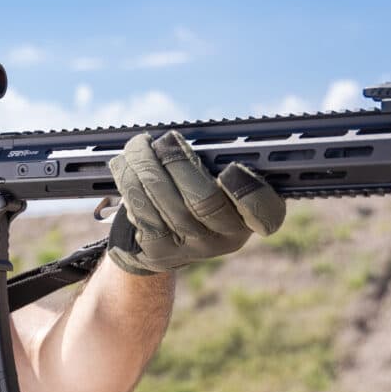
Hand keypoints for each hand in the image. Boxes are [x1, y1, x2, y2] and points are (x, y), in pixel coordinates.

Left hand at [107, 130, 284, 275]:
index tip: (231, 168)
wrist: (164, 237)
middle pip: (205, 202)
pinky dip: (131, 184)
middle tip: (165, 140)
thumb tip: (192, 139)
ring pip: (167, 205)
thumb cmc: (195, 192)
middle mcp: (226, 239)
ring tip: (139, 146)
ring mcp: (192, 249)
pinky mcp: (159, 253)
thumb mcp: (214, 178)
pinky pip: (143, 214)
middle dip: (179, 164)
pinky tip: (125, 165)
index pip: (265, 212)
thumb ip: (215, 161)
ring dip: (147, 168)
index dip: (248, 192)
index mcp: (250, 217)